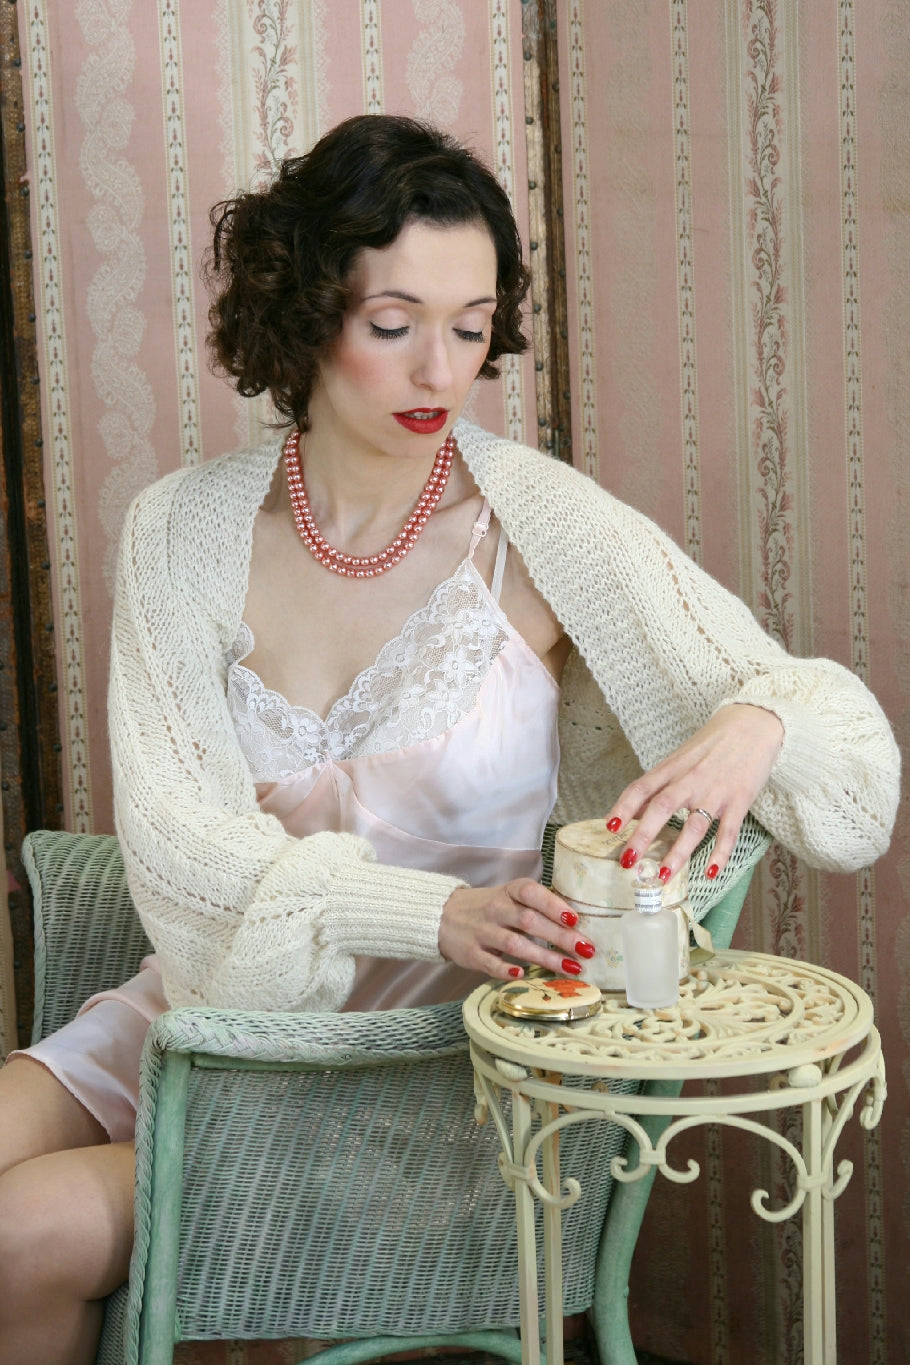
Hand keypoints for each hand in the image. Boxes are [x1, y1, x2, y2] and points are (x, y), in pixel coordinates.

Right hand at [438, 879, 594, 980]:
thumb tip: (575, 926)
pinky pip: (490, 963)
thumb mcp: (508, 897)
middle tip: (586, 950)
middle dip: (560, 937)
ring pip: (515, 944)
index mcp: (508, 892)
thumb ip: (536, 907)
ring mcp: (482, 932)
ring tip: (571, 968)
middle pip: (529, 921)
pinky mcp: (471, 954)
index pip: (531, 893)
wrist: (441, 916)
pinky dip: (507, 970)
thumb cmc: (488, 907)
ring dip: (545, 957)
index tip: (574, 919)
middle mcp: (496, 909)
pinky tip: (524, 975)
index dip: (552, 904)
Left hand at [605, 704, 783, 882]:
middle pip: (662, 807)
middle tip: (628, 860)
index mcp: (673, 768)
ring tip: (663, 876)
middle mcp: (691, 780)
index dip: (623, 807)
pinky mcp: (739, 801)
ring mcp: (716, 791)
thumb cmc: (713, 743)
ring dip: (678, 853)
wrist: (753, 724)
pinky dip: (720, 854)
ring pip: (694, 825)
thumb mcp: (681, 758)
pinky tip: (711, 873)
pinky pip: (728, 832)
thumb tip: (635, 811)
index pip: (641, 787)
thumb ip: (659, 784)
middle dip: (643, 836)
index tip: (609, 827)